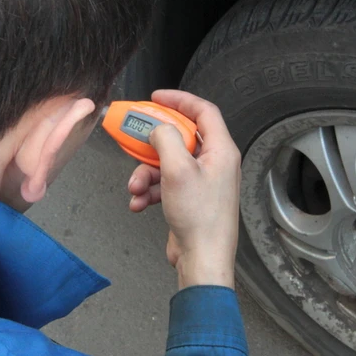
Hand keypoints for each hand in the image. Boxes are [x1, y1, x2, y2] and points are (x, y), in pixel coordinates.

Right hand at [127, 90, 240, 289]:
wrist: (202, 259)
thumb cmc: (200, 219)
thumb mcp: (177, 170)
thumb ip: (165, 140)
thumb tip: (157, 129)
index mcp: (221, 151)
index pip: (203, 112)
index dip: (180, 100)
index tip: (157, 97)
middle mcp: (214, 164)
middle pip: (180, 138)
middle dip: (152, 143)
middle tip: (134, 138)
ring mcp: (202, 182)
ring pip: (167, 163)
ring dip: (145, 173)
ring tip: (135, 187)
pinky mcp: (189, 199)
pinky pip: (164, 184)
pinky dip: (149, 191)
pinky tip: (139, 203)